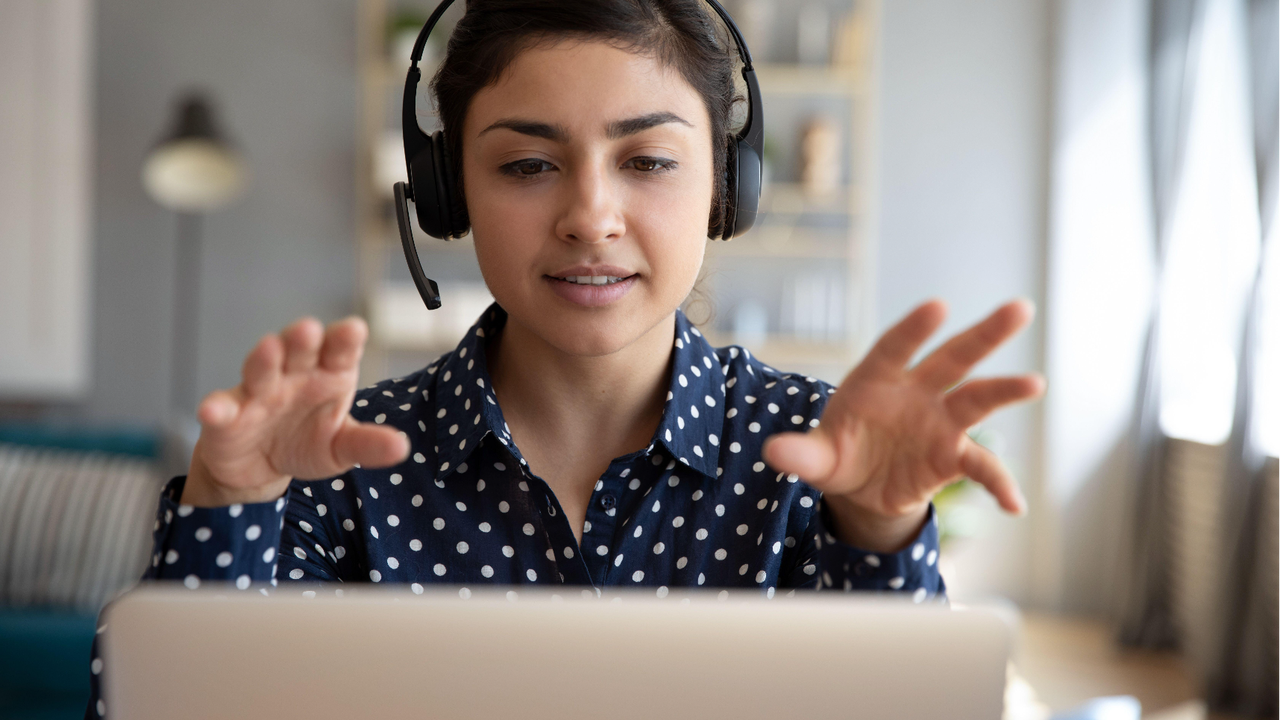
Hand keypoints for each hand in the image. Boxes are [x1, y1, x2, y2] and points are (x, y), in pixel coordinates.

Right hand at [180, 317, 409, 506]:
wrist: (261, 468)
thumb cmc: (308, 443)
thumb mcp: (342, 448)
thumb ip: (369, 445)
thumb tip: (402, 447)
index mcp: (329, 374)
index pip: (340, 350)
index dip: (345, 339)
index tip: (354, 330)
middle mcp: (294, 375)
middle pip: (299, 349)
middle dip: (302, 338)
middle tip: (309, 329)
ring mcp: (258, 392)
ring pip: (260, 369)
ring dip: (264, 358)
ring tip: (268, 348)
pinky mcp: (226, 416)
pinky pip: (221, 409)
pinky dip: (216, 408)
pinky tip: (213, 410)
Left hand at [761, 299, 1043, 551]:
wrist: (860, 487)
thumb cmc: (837, 454)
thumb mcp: (815, 458)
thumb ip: (800, 454)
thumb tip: (773, 453)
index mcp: (876, 380)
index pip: (896, 348)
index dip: (914, 328)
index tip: (937, 306)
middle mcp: (916, 392)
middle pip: (953, 358)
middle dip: (984, 334)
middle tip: (1020, 309)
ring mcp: (939, 422)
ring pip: (977, 400)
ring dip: (1005, 390)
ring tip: (1035, 383)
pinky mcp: (952, 455)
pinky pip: (981, 467)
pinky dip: (998, 484)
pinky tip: (1014, 505)